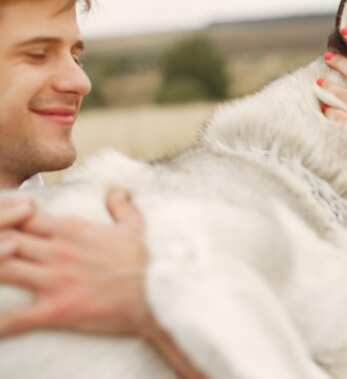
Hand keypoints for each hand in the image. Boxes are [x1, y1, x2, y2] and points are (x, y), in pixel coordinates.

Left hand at [0, 189, 158, 337]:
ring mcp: (54, 280)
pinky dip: (1, 323)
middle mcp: (57, 251)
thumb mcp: (136, 226)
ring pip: (1, 269)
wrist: (160, 294)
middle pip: (4, 240)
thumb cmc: (148, 260)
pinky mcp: (56, 310)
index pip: (22, 217)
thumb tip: (117, 192)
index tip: (8, 227)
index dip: (9, 220)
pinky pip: (15, 318)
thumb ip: (121, 207)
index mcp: (72, 229)